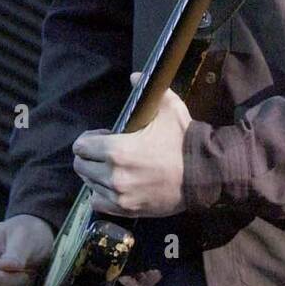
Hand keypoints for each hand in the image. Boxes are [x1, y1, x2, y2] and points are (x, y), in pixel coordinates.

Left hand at [73, 71, 191, 217]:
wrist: (204, 172)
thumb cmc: (183, 140)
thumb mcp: (168, 107)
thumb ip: (147, 88)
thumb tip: (134, 76)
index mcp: (117, 150)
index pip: (81, 147)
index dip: (89, 139)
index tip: (103, 136)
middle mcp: (113, 175)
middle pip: (80, 166)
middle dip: (89, 156)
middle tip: (105, 152)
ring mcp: (119, 196)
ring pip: (89, 184)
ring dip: (95, 175)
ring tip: (112, 168)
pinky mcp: (127, 210)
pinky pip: (98, 203)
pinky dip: (101, 194)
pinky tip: (113, 186)